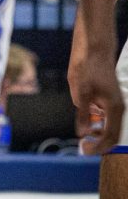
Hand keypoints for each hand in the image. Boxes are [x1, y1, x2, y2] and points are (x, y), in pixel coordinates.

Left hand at [68, 16, 124, 155]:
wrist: (93, 49)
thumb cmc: (88, 68)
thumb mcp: (80, 91)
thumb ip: (83, 114)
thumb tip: (83, 134)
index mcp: (113, 108)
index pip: (111, 137)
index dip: (98, 147)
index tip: (84, 149)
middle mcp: (117, 108)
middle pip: (113, 135)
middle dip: (100, 144)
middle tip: (83, 147)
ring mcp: (113, 103)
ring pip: (110, 127)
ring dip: (99, 135)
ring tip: (85, 137)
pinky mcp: (108, 99)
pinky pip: (106, 118)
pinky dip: (98, 124)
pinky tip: (88, 123)